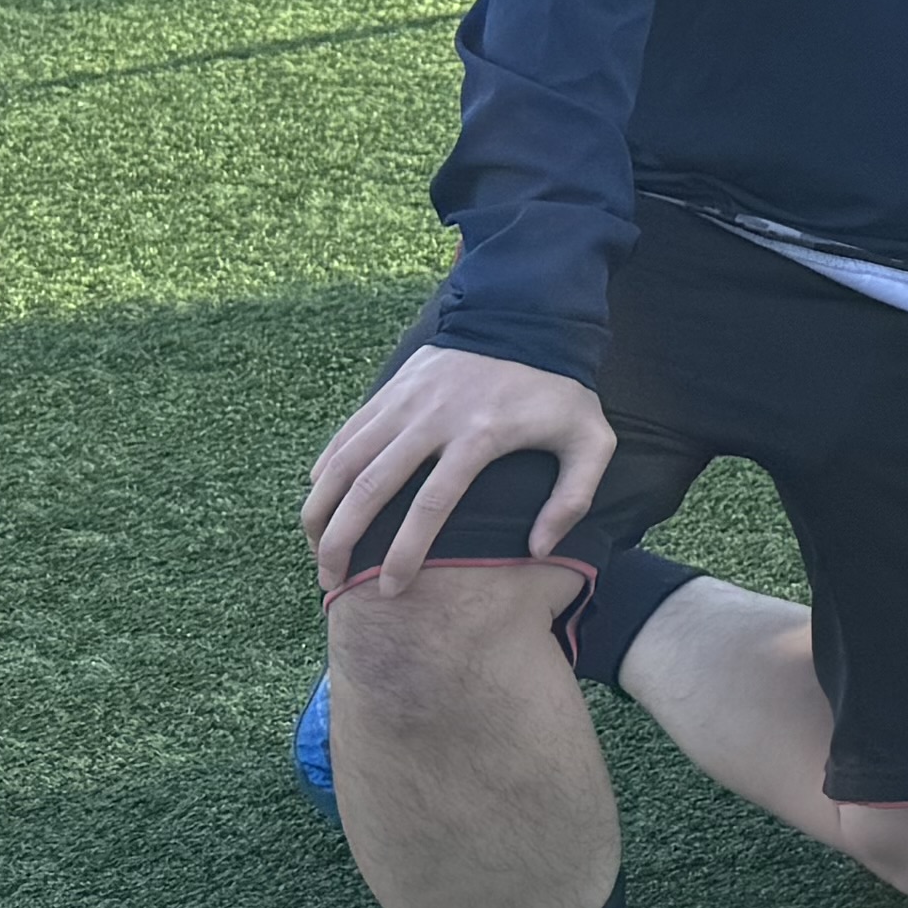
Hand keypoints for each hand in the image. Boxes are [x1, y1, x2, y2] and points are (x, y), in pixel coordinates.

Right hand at [303, 343, 618, 592]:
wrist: (528, 316)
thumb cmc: (560, 391)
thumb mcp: (591, 440)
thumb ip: (574, 498)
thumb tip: (539, 550)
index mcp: (480, 435)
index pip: (431, 505)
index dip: (405, 553)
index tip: (390, 590)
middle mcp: (433, 418)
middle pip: (371, 487)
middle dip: (343, 542)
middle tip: (333, 584)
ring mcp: (406, 401)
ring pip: (345, 462)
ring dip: (321, 511)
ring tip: (316, 553)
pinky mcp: (391, 389)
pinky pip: (345, 435)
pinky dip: (325, 471)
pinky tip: (318, 503)